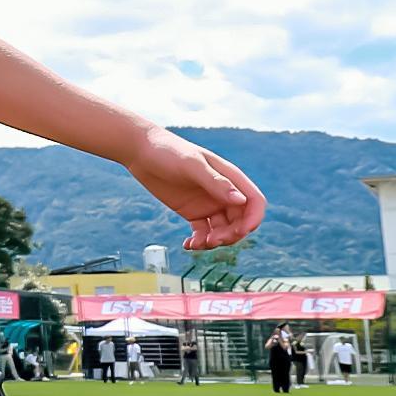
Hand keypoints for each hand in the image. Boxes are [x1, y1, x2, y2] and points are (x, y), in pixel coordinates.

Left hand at [126, 130, 264, 249]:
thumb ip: (216, 182)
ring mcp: (209, 204)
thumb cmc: (168, 151)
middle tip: (212, 240)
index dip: (253, 219)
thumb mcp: (192, 165)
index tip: (240, 232)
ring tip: (197, 243)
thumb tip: (241, 200)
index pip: (254, 202)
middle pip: (240, 221)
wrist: (141, 152)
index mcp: (230, 178)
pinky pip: (204, 233)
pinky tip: (188, 244)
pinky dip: (200, 242)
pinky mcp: (193, 212)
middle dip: (231, 235)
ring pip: (223, 230)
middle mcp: (223, 193)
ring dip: (215, 241)